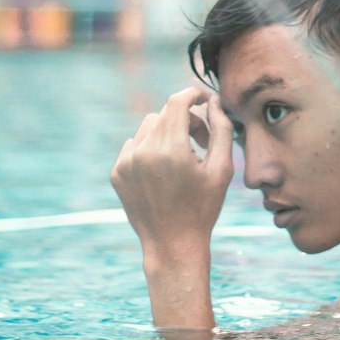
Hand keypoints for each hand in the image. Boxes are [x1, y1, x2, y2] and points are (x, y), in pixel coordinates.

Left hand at [111, 88, 233, 260]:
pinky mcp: (117, 172)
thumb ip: (221, 129)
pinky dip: (150, 148)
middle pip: (165, 113)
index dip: (193, 94)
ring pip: (148, 126)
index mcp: (172, 149)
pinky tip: (163, 171)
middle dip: (186, 120)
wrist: (172, 245)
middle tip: (202, 143)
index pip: (177, 101)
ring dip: (167, 132)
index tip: (205, 99)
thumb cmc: (203, 207)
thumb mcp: (222, 169)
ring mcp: (126, 162)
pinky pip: (134, 144)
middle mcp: (144, 152)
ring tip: (183, 158)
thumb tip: (214, 101)